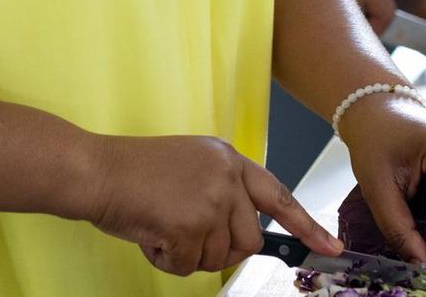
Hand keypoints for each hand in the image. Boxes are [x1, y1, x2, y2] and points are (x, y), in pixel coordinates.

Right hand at [79, 133, 340, 275]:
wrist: (95, 170)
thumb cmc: (132, 172)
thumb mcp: (189, 167)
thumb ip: (221, 192)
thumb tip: (240, 234)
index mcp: (227, 159)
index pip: (278, 196)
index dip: (306, 225)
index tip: (330, 246)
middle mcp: (226, 177)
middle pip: (248, 240)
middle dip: (219, 248)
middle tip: (183, 233)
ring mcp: (211, 201)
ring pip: (219, 257)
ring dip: (187, 254)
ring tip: (160, 225)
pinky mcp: (191, 225)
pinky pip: (188, 266)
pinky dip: (166, 260)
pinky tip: (150, 233)